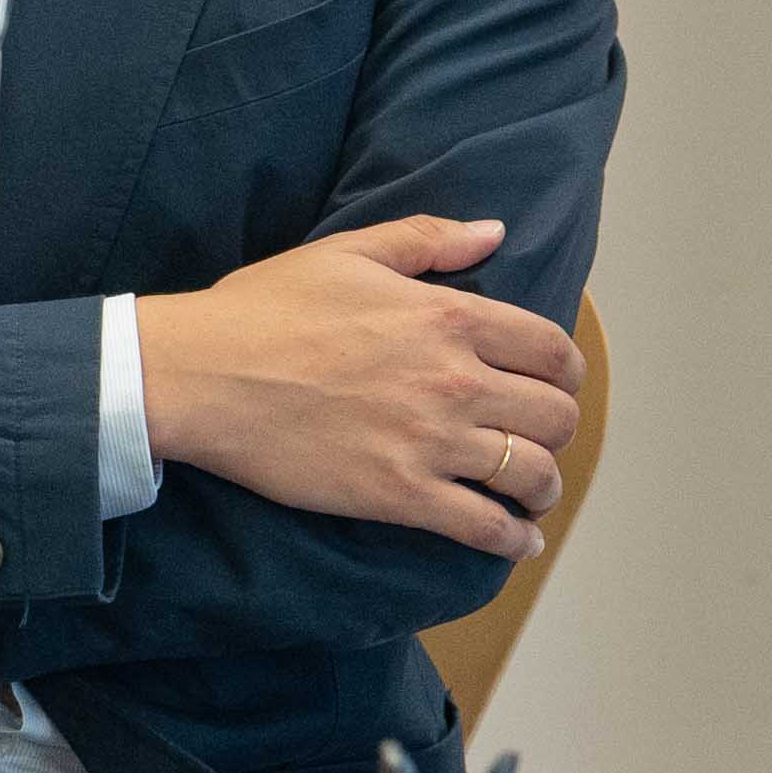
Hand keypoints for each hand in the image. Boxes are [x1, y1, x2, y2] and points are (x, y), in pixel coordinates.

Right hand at [136, 217, 583, 559]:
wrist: (205, 374)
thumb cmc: (267, 308)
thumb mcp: (350, 252)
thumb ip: (429, 240)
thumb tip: (494, 232)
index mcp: (449, 316)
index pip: (550, 350)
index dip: (566, 372)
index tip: (558, 385)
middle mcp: (455, 380)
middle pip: (553, 416)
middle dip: (558, 430)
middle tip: (540, 438)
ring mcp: (431, 442)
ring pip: (530, 474)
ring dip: (543, 487)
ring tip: (533, 494)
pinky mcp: (400, 495)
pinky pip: (483, 526)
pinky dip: (512, 539)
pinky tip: (517, 540)